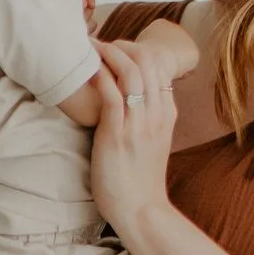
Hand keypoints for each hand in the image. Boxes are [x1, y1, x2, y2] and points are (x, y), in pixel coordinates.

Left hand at [88, 32, 181, 245]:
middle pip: (147, 61)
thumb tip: (131, 98)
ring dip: (108, 53)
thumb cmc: (140, 178)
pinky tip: (86, 69)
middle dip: (122, 44)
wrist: (140, 209)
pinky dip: (98, 76)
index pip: (159, 65)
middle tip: (100, 44)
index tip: (116, 48)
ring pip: (130, 71)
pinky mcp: (117, 135)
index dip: (137, 49)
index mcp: (167, 112)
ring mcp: (139, 123)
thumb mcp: (154, 141)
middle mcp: (157, 113)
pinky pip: (110, 94)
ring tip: (90, 48)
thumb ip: (147, 117)